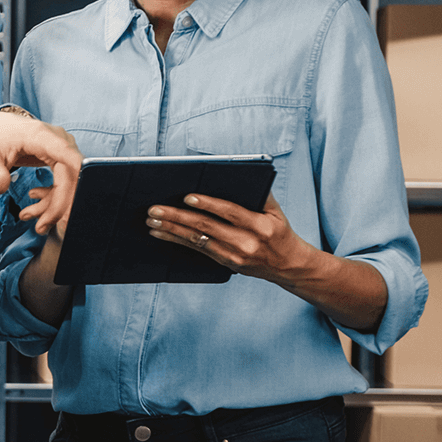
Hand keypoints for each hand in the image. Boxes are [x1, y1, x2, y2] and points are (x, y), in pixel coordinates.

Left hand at [0, 110, 82, 236]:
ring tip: (31, 218)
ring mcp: (62, 149)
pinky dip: (54, 198)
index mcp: (39, 135)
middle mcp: (57, 140)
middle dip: (59, 206)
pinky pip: (65, 182)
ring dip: (55, 205)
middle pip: (70, 175)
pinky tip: (35, 203)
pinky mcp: (61, 158)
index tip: (82, 195)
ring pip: (70, 182)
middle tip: (41, 227)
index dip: (78, 173)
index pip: (65, 153)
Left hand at [144, 192, 312, 283]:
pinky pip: (197, 250)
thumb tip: (239, 175)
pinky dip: (176, 240)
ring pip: (197, 240)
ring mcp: (234, 255)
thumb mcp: (276, 212)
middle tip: (155, 209)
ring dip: (171, 229)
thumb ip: (260, 194)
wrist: (288, 266)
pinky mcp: (225, 263)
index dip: (208, 204)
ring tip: (152, 220)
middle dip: (178, 217)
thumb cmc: (279, 232)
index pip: (230, 212)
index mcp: (259, 225)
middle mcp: (246, 242)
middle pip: (206, 227)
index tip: (187, 197)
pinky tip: (161, 233)